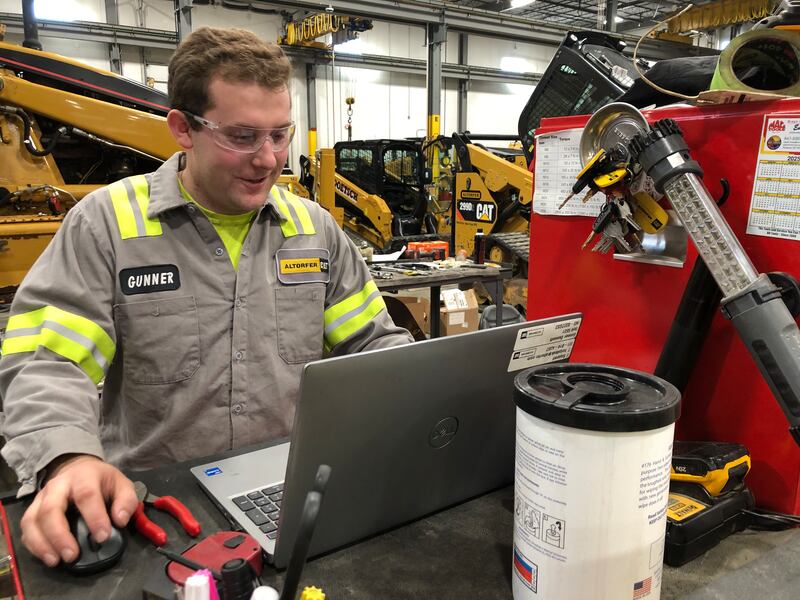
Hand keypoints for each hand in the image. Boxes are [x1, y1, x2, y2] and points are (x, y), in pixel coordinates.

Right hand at [19, 454, 138, 566]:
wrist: (79, 469)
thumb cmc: (101, 481)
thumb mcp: (121, 484)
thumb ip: (126, 501)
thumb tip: (120, 520)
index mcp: (83, 476)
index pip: (86, 495)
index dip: (94, 517)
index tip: (102, 537)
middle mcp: (58, 486)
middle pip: (51, 509)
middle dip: (59, 535)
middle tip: (72, 555)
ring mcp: (41, 497)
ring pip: (32, 520)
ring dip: (42, 543)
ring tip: (56, 561)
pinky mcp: (32, 510)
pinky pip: (27, 529)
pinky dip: (34, 545)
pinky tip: (47, 557)